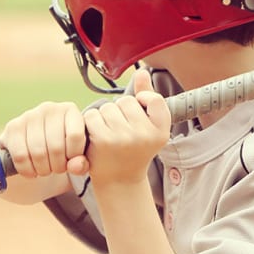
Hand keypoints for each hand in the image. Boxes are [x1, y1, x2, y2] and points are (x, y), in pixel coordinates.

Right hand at [0, 101, 87, 178]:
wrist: (34, 147)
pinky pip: (21, 156)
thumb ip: (82, 163)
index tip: (70, 161)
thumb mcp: (77, 156)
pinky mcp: (13, 127)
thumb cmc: (62, 150)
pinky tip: (31, 170)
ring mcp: (29, 115)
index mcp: (70, 110)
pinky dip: (27, 170)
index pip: (75, 136)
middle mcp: (49, 108)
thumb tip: (75, 166)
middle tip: (56, 169)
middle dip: (57, 166)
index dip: (74, 155)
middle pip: (56, 147)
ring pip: (38, 153)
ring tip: (45, 169)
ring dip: (43, 169)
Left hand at [83, 68, 170, 186]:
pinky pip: (93, 115)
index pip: (153, 98)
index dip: (143, 101)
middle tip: (122, 133)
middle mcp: (145, 134)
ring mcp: (124, 137)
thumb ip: (147, 98)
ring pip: (108, 107)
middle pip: (126, 101)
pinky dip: (91, 124)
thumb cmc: (134, 150)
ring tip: (110, 135)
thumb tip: (141, 72)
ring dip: (105, 118)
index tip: (139, 114)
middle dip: (120, 112)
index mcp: (161, 131)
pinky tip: (97, 138)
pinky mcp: (103, 140)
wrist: (119, 181)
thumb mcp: (148, 127)